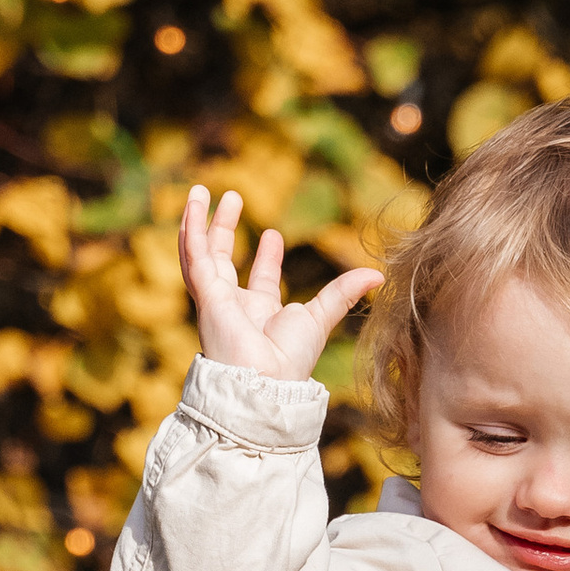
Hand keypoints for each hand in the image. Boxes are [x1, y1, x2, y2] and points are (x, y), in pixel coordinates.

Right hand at [180, 184, 380, 383]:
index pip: (260, 280)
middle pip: (224, 260)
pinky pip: (193, 254)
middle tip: (233, 199)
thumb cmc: (291, 358)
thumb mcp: (321, 316)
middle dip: (224, 230)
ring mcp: (217, 299)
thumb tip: (378, 275)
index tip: (274, 235)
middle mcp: (236, 306)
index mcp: (261, 314)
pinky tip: (195, 201)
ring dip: (199, 222)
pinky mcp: (206, 293)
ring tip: (202, 191)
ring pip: (200, 253)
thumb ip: (344, 292)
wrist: (266, 379)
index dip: (266, 258)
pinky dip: (191, 227)